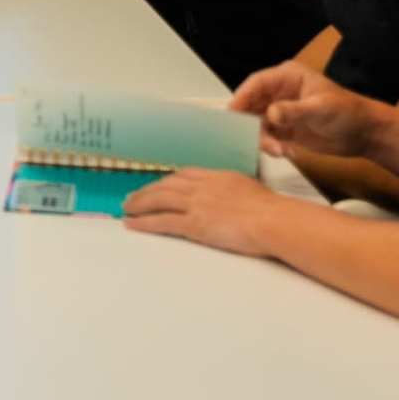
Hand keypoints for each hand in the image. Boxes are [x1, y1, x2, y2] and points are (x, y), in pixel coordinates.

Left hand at [120, 166, 289, 254]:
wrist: (272, 219)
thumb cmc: (271, 209)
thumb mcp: (250, 188)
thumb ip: (235, 190)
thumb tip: (234, 194)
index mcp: (217, 176)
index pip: (185, 175)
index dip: (167, 181)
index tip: (157, 185)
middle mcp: (202, 187)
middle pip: (167, 185)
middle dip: (147, 191)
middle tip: (132, 197)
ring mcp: (196, 204)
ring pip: (159, 200)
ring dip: (139, 204)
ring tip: (126, 209)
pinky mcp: (194, 224)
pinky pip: (162, 221)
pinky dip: (144, 222)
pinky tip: (132, 224)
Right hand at [228, 63, 391, 162]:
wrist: (364, 134)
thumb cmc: (346, 112)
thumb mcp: (320, 109)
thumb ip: (294, 111)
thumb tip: (270, 114)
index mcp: (287, 77)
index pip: (257, 83)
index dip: (242, 97)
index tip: (232, 114)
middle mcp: (279, 93)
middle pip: (251, 105)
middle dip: (249, 123)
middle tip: (251, 139)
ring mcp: (281, 112)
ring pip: (257, 124)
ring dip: (263, 139)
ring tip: (278, 151)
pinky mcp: (286, 130)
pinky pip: (268, 138)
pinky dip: (272, 147)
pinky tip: (286, 153)